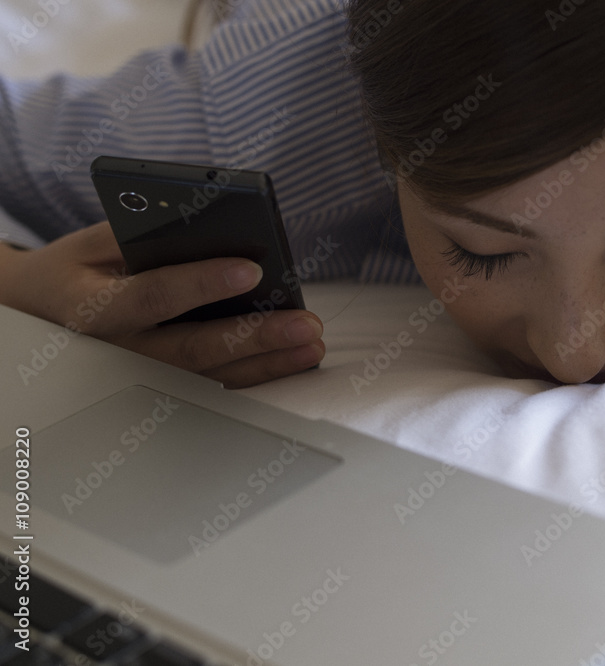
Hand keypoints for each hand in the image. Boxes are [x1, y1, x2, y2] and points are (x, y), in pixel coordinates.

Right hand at [0, 222, 324, 387]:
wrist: (40, 315)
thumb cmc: (76, 271)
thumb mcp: (92, 244)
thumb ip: (142, 237)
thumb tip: (208, 228)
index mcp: (94, 308)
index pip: (153, 296)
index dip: (202, 283)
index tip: (251, 267)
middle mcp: (120, 351)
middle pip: (194, 348)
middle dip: (255, 337)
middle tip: (305, 323)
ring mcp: (143, 376)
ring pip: (211, 375)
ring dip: (267, 362)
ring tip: (312, 343)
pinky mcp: (164, 385)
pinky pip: (217, 384)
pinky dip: (259, 374)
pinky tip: (296, 360)